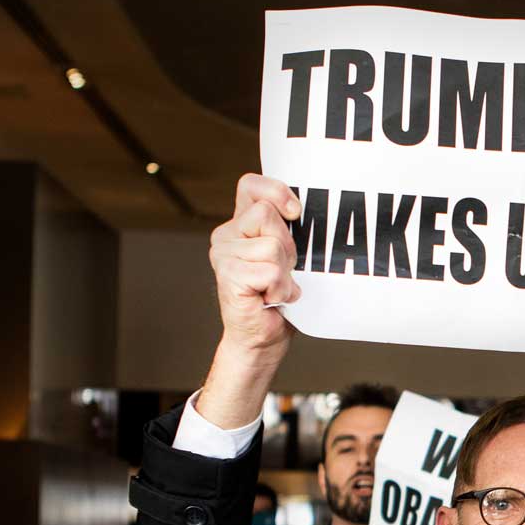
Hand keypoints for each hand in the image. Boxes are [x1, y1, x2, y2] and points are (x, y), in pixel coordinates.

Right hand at [198, 173, 303, 427]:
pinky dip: (281, 289)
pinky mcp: (230, 276)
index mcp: (239, 225)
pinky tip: (272, 299)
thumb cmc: (277, 297)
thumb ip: (286, 229)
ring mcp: (224, 256)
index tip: (295, 212)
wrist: (262, 338)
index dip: (276, 191)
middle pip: (267, 215)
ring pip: (273, 245)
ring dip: (286, 271)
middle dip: (288, 245)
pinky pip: (271, 271)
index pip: (251, 185)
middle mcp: (226, 236)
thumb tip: (300, 208)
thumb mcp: (286, 255)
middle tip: (283, 270)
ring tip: (276, 287)